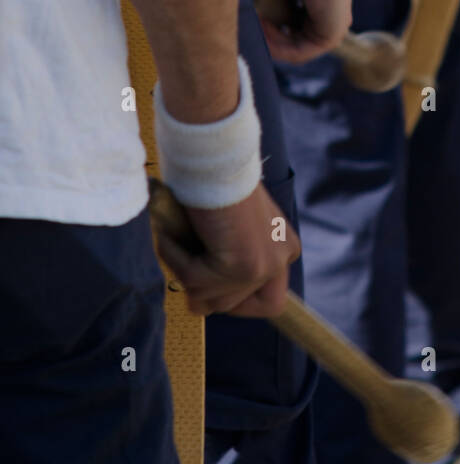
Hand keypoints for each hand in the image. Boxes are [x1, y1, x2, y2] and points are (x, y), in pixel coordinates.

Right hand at [156, 183, 299, 317]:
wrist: (214, 157)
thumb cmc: (214, 182)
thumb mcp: (233, 226)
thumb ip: (231, 257)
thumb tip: (204, 298)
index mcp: (284, 248)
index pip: (269, 303)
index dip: (233, 299)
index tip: (208, 286)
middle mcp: (281, 260)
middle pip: (232, 306)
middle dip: (202, 290)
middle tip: (186, 259)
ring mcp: (264, 265)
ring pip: (208, 300)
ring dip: (183, 271)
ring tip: (178, 236)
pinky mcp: (242, 267)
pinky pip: (191, 281)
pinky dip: (173, 257)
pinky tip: (171, 231)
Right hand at [258, 0, 352, 65]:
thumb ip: (268, 13)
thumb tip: (254, 31)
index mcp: (318, 7)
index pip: (291, 28)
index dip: (268, 30)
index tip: (251, 23)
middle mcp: (327, 20)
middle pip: (292, 40)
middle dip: (267, 37)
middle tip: (249, 29)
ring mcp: (331, 30)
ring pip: (294, 48)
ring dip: (270, 43)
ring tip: (255, 29)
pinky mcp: (331, 38)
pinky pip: (299, 52)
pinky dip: (278, 48)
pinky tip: (264, 36)